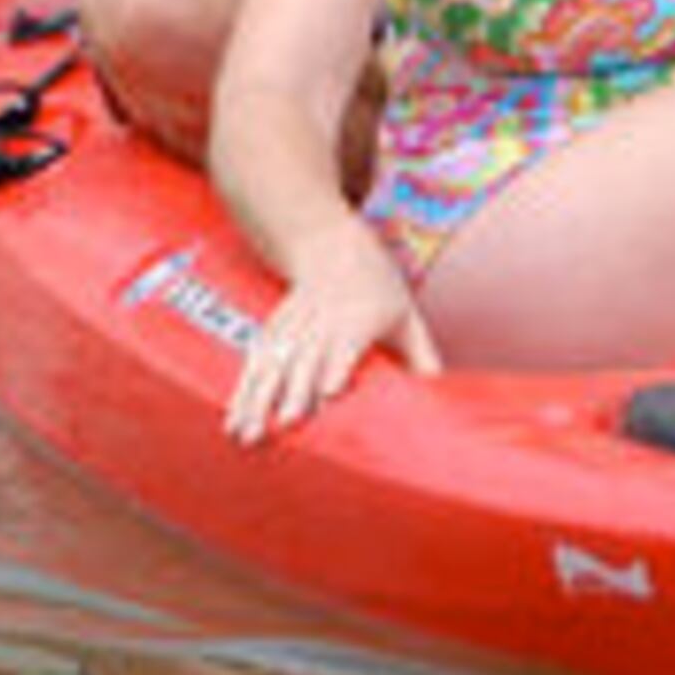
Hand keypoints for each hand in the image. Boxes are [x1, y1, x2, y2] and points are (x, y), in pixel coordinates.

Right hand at [225, 229, 439, 444]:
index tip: (330, 392)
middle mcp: (323, 319)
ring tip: (246, 432)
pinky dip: (242, 389)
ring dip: (258, 397)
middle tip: (283, 425)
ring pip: (273, 362)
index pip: (347, 343)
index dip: (338, 365)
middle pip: (305, 357)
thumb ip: (421, 356)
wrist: (329, 242)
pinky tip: (233, 417)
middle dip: (292, 391)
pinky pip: (255, 361)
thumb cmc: (377, 284)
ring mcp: (293, 324)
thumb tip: (442, 396)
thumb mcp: (406, 314)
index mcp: (360, 316)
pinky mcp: (273, 329)